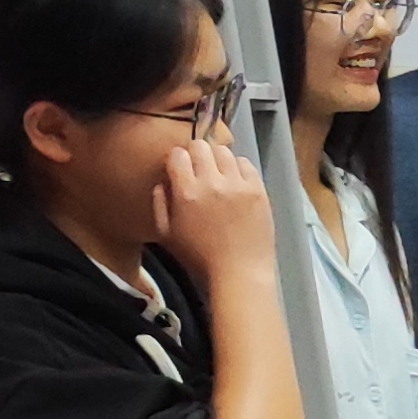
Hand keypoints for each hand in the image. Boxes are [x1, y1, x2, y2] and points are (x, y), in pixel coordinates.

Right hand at [152, 136, 275, 284]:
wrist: (239, 272)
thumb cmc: (200, 259)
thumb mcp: (167, 235)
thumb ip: (159, 204)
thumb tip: (162, 183)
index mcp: (187, 192)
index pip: (178, 154)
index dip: (177, 160)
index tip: (179, 169)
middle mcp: (212, 182)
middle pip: (201, 146)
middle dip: (196, 155)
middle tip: (199, 169)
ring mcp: (238, 184)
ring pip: (225, 152)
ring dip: (218, 160)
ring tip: (219, 176)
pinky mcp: (258, 189)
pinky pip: (246, 164)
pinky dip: (239, 168)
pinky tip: (236, 183)